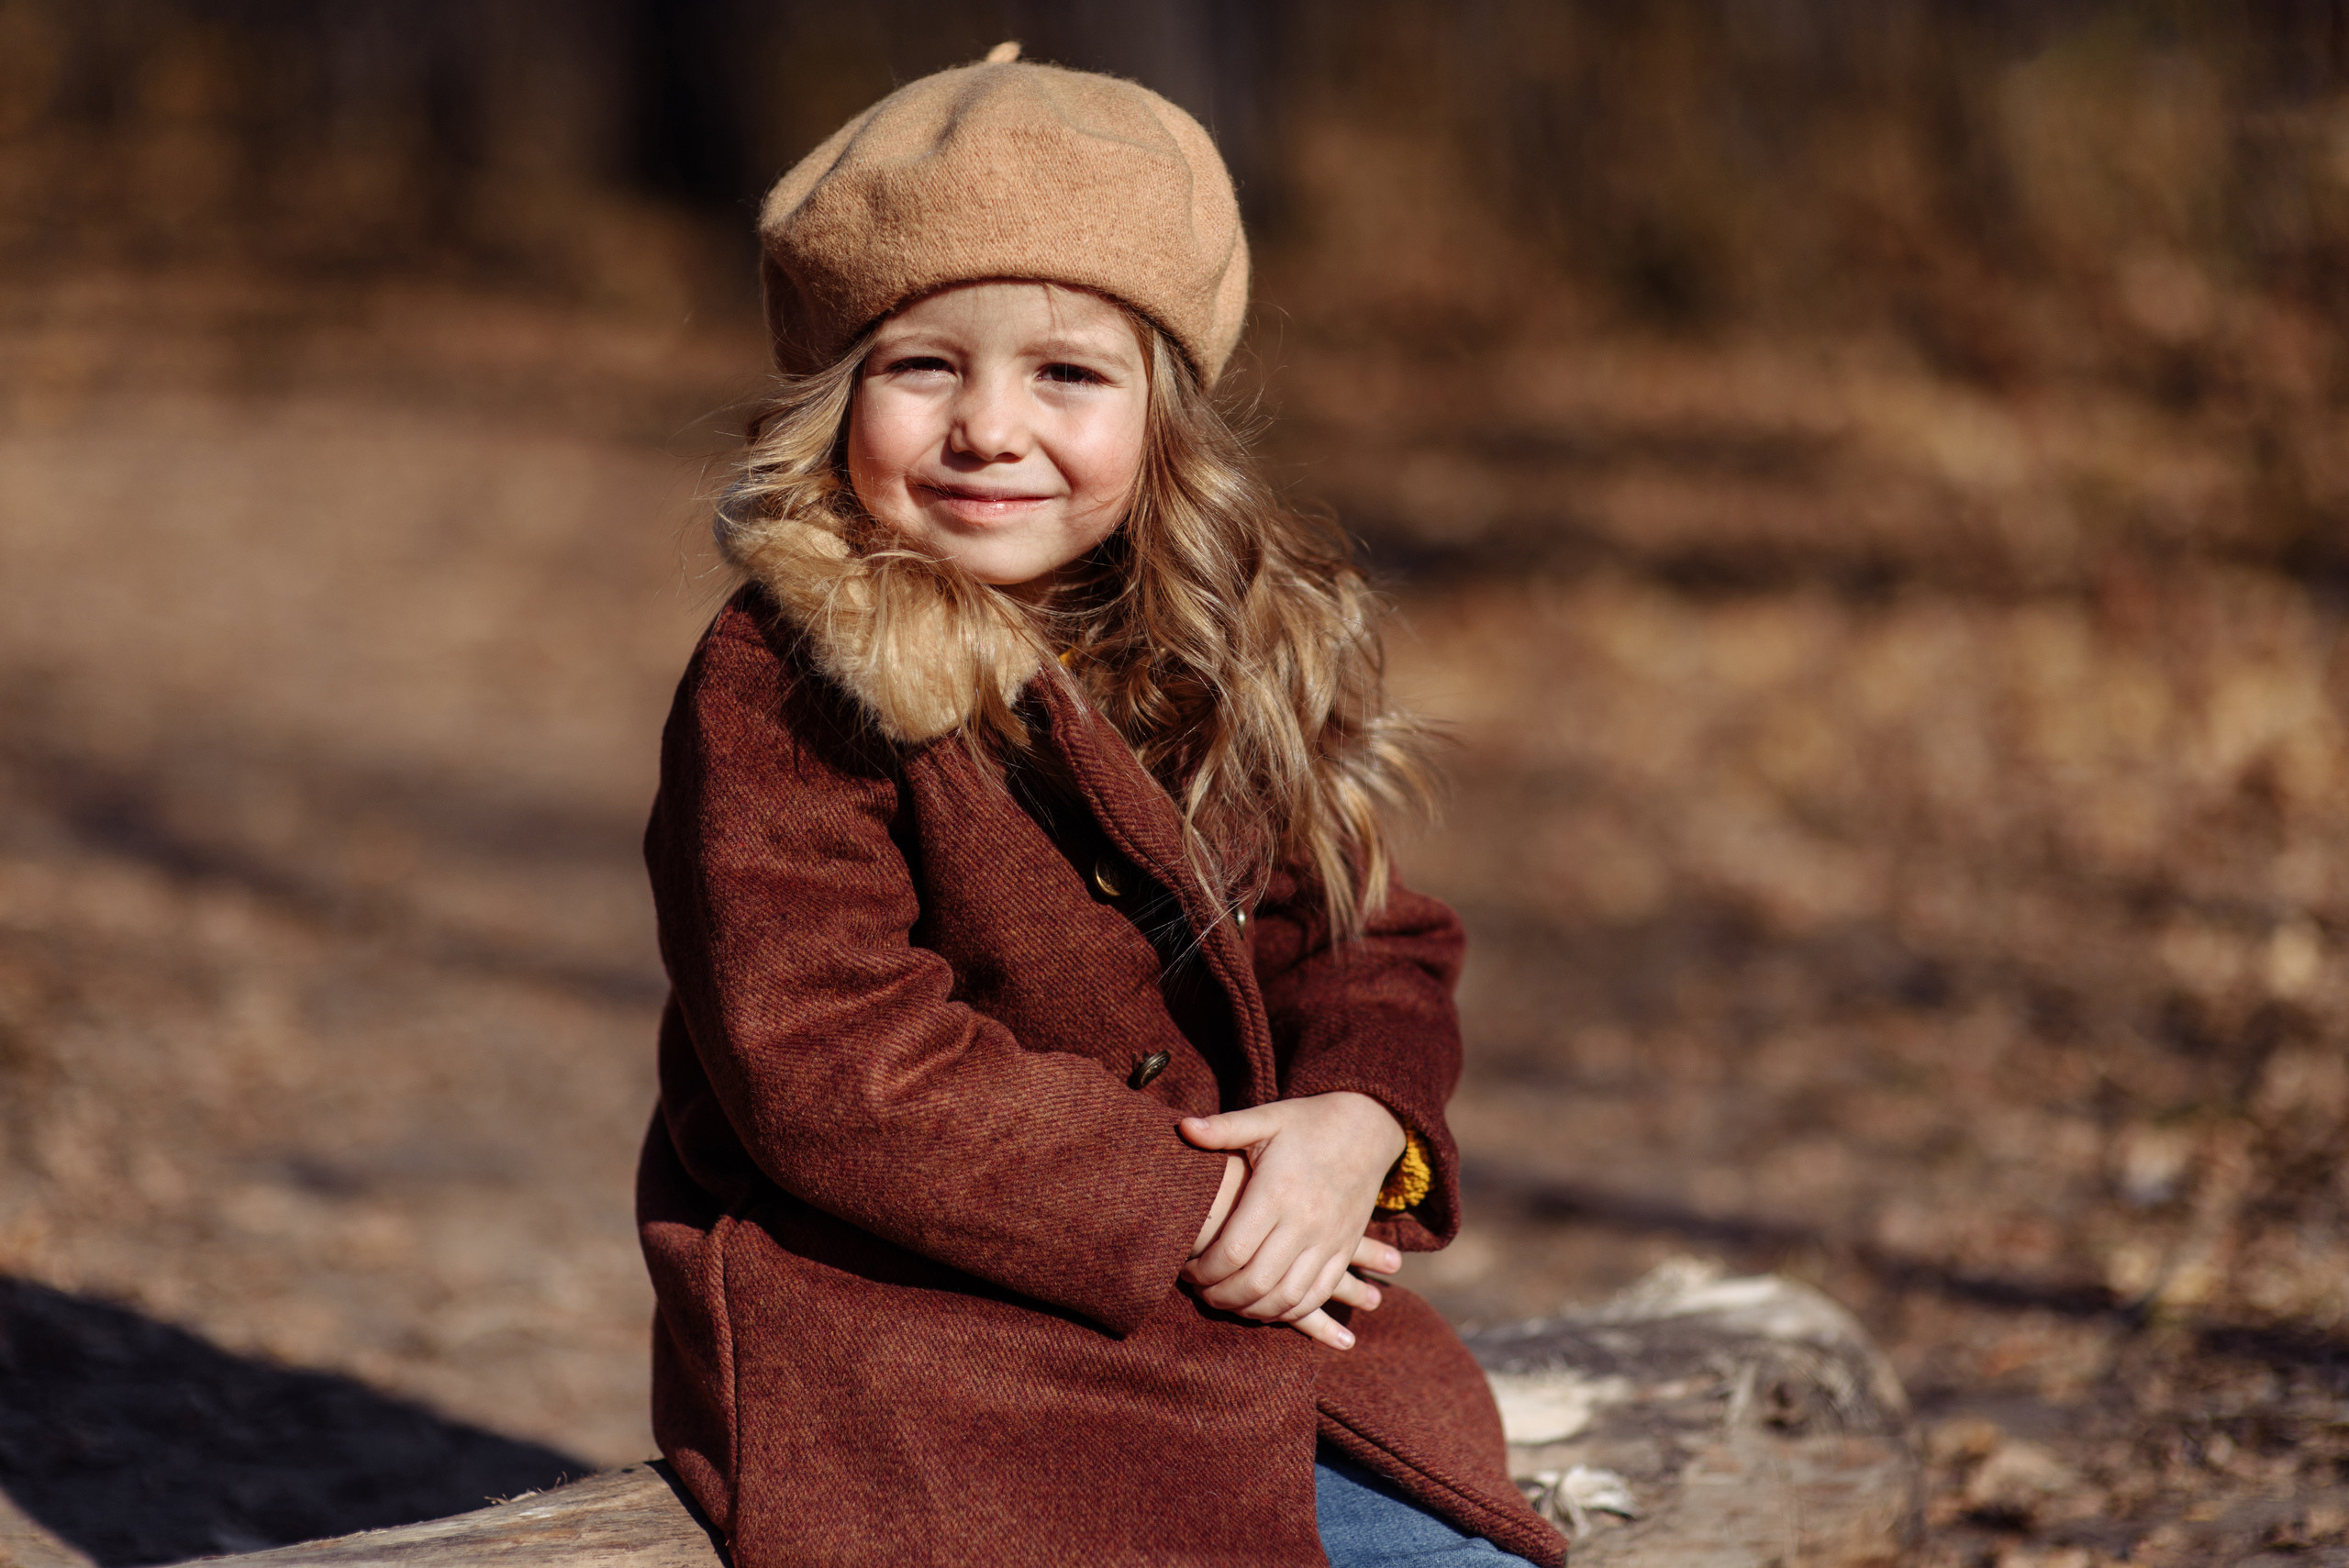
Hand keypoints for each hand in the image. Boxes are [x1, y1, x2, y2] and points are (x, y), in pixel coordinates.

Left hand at [1178, 1093, 1408, 1350]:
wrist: (1367, 1128)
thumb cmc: (1307, 1123)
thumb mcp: (1266, 1118)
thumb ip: (1223, 1128)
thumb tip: (1182, 1127)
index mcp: (1277, 1192)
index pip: (1232, 1251)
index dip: (1203, 1270)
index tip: (1185, 1269)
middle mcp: (1305, 1221)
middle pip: (1256, 1281)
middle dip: (1220, 1295)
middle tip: (1199, 1290)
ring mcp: (1329, 1240)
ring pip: (1286, 1296)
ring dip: (1251, 1309)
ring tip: (1226, 1301)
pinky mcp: (1344, 1250)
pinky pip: (1316, 1295)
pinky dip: (1288, 1310)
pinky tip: (1264, 1305)